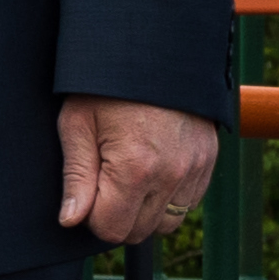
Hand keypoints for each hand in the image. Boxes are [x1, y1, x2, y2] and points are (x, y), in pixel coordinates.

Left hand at [57, 91, 220, 246]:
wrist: (156, 48)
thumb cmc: (107, 85)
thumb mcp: (78, 124)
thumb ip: (75, 177)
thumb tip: (70, 221)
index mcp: (134, 169)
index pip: (110, 229)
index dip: (91, 217)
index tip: (86, 192)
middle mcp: (171, 175)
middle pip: (139, 231)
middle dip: (116, 217)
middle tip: (104, 181)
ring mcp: (194, 169)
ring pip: (167, 222)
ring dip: (144, 211)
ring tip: (127, 177)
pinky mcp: (208, 160)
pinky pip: (188, 202)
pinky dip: (168, 197)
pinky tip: (151, 170)